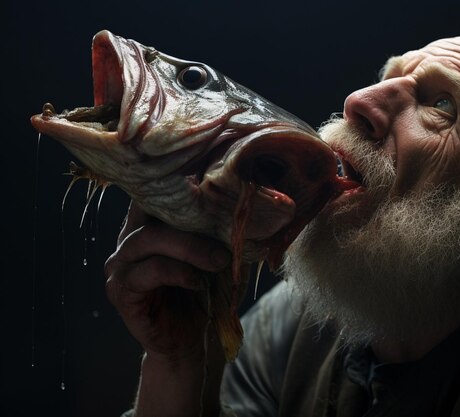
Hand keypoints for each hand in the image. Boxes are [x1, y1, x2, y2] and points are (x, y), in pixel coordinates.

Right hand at [104, 201, 231, 362]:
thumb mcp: (212, 256)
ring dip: (189, 248)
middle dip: (190, 221)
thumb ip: (215, 231)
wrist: (185, 342)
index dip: (176, 185)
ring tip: (218, 261)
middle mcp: (127, 241)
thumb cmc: (201, 294)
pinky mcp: (120, 291)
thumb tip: (243, 206)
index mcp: (146, 227)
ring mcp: (119, 266)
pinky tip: (197, 282)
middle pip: (149, 211)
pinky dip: (178, 273)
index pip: (151, 193)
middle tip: (225, 240)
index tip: (209, 183)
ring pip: (148, 240)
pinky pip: (149, 272)